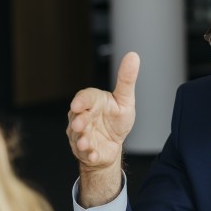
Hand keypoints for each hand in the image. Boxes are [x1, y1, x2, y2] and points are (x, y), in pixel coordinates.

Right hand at [67, 52, 138, 206]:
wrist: (113, 144)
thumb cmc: (116, 119)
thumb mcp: (125, 99)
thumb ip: (126, 80)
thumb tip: (133, 55)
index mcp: (92, 103)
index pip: (84, 98)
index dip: (81, 101)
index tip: (78, 104)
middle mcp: (83, 118)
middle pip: (77, 118)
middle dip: (78, 122)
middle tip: (80, 125)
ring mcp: (82, 135)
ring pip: (78, 137)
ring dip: (81, 140)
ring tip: (85, 143)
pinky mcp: (86, 152)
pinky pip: (86, 154)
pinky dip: (90, 155)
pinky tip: (94, 155)